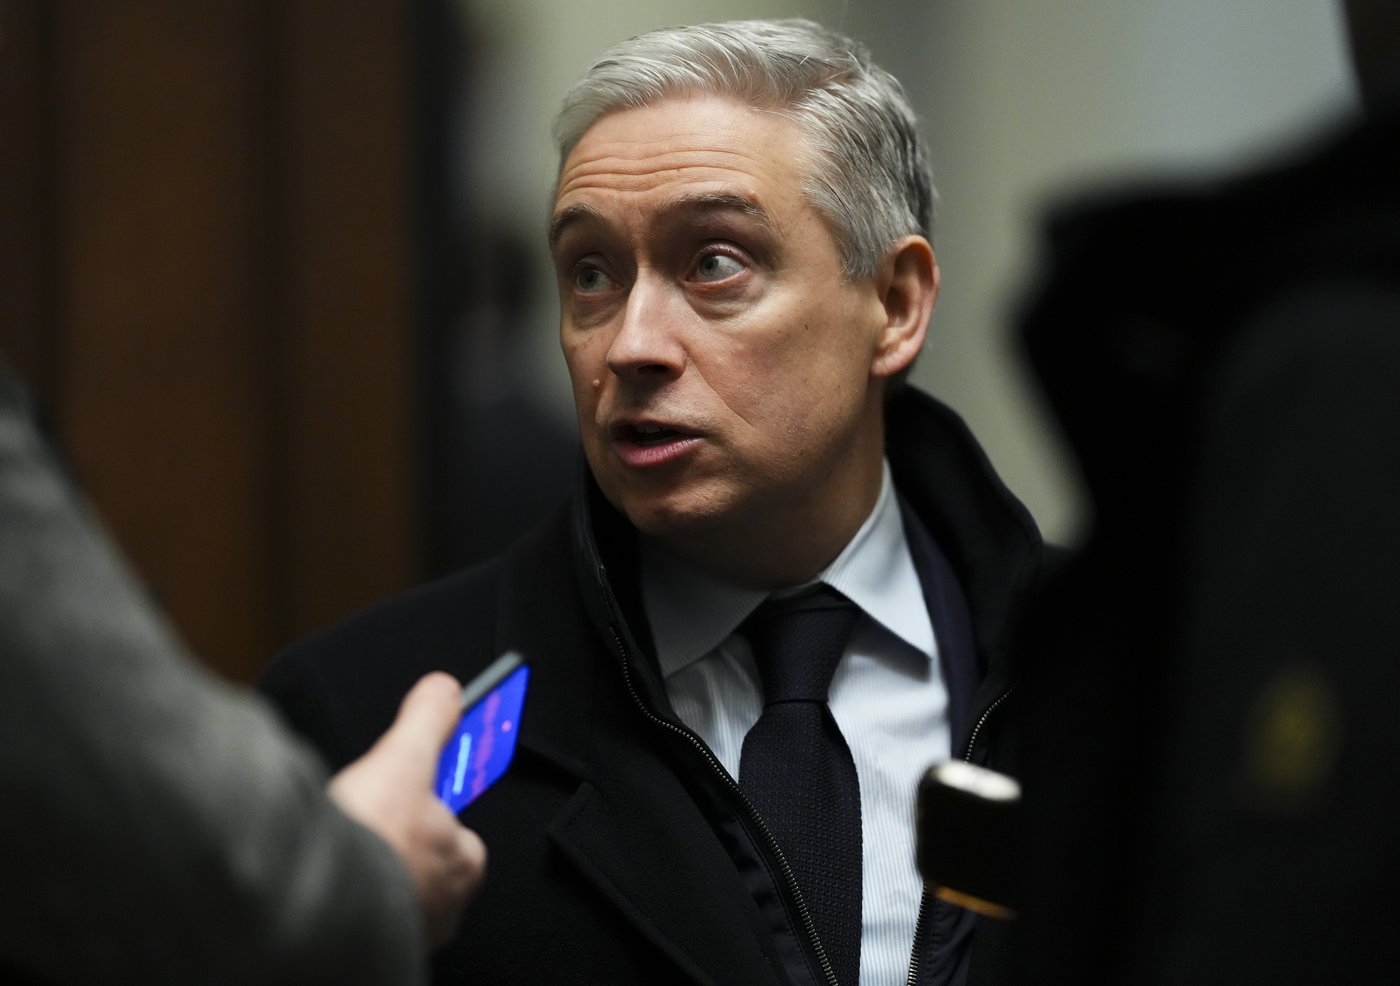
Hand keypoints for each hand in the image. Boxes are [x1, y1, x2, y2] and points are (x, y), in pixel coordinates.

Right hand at [329, 672, 486, 946]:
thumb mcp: (404, 759)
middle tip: (368, 825)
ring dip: (373, 875)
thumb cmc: (372, 842)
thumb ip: (427, 721)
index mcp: (463, 864)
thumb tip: (444, 689)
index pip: (462, 834)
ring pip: (395, 896)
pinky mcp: (366, 950)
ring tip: (344, 852)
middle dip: (400, 847)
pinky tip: (328, 884)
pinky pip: (364, 922)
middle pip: (427, 867)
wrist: (316, 903)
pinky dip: (348, 901)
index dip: (433, 813)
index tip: (408, 803)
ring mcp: (405, 933)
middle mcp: (440, 907)